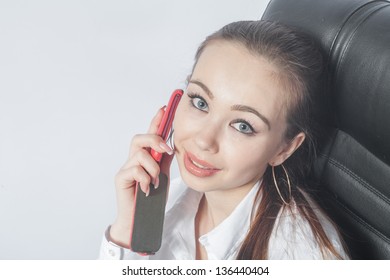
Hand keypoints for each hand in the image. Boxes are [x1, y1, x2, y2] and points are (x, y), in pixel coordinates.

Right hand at [109, 107, 173, 247]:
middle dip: (154, 140)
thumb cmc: (150, 198)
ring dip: (153, 167)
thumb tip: (173, 145)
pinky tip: (147, 188)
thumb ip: (164, 160)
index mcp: (145, 157)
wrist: (139, 218)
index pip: (150, 134)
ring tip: (155, 181)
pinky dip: (145, 179)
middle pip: (139, 138)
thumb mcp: (162, 175)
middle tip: (166, 151)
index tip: (165, 108)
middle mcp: (134, 160)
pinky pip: (134, 170)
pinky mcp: (120, 178)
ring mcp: (126, 168)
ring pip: (139, 154)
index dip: (156, 121)